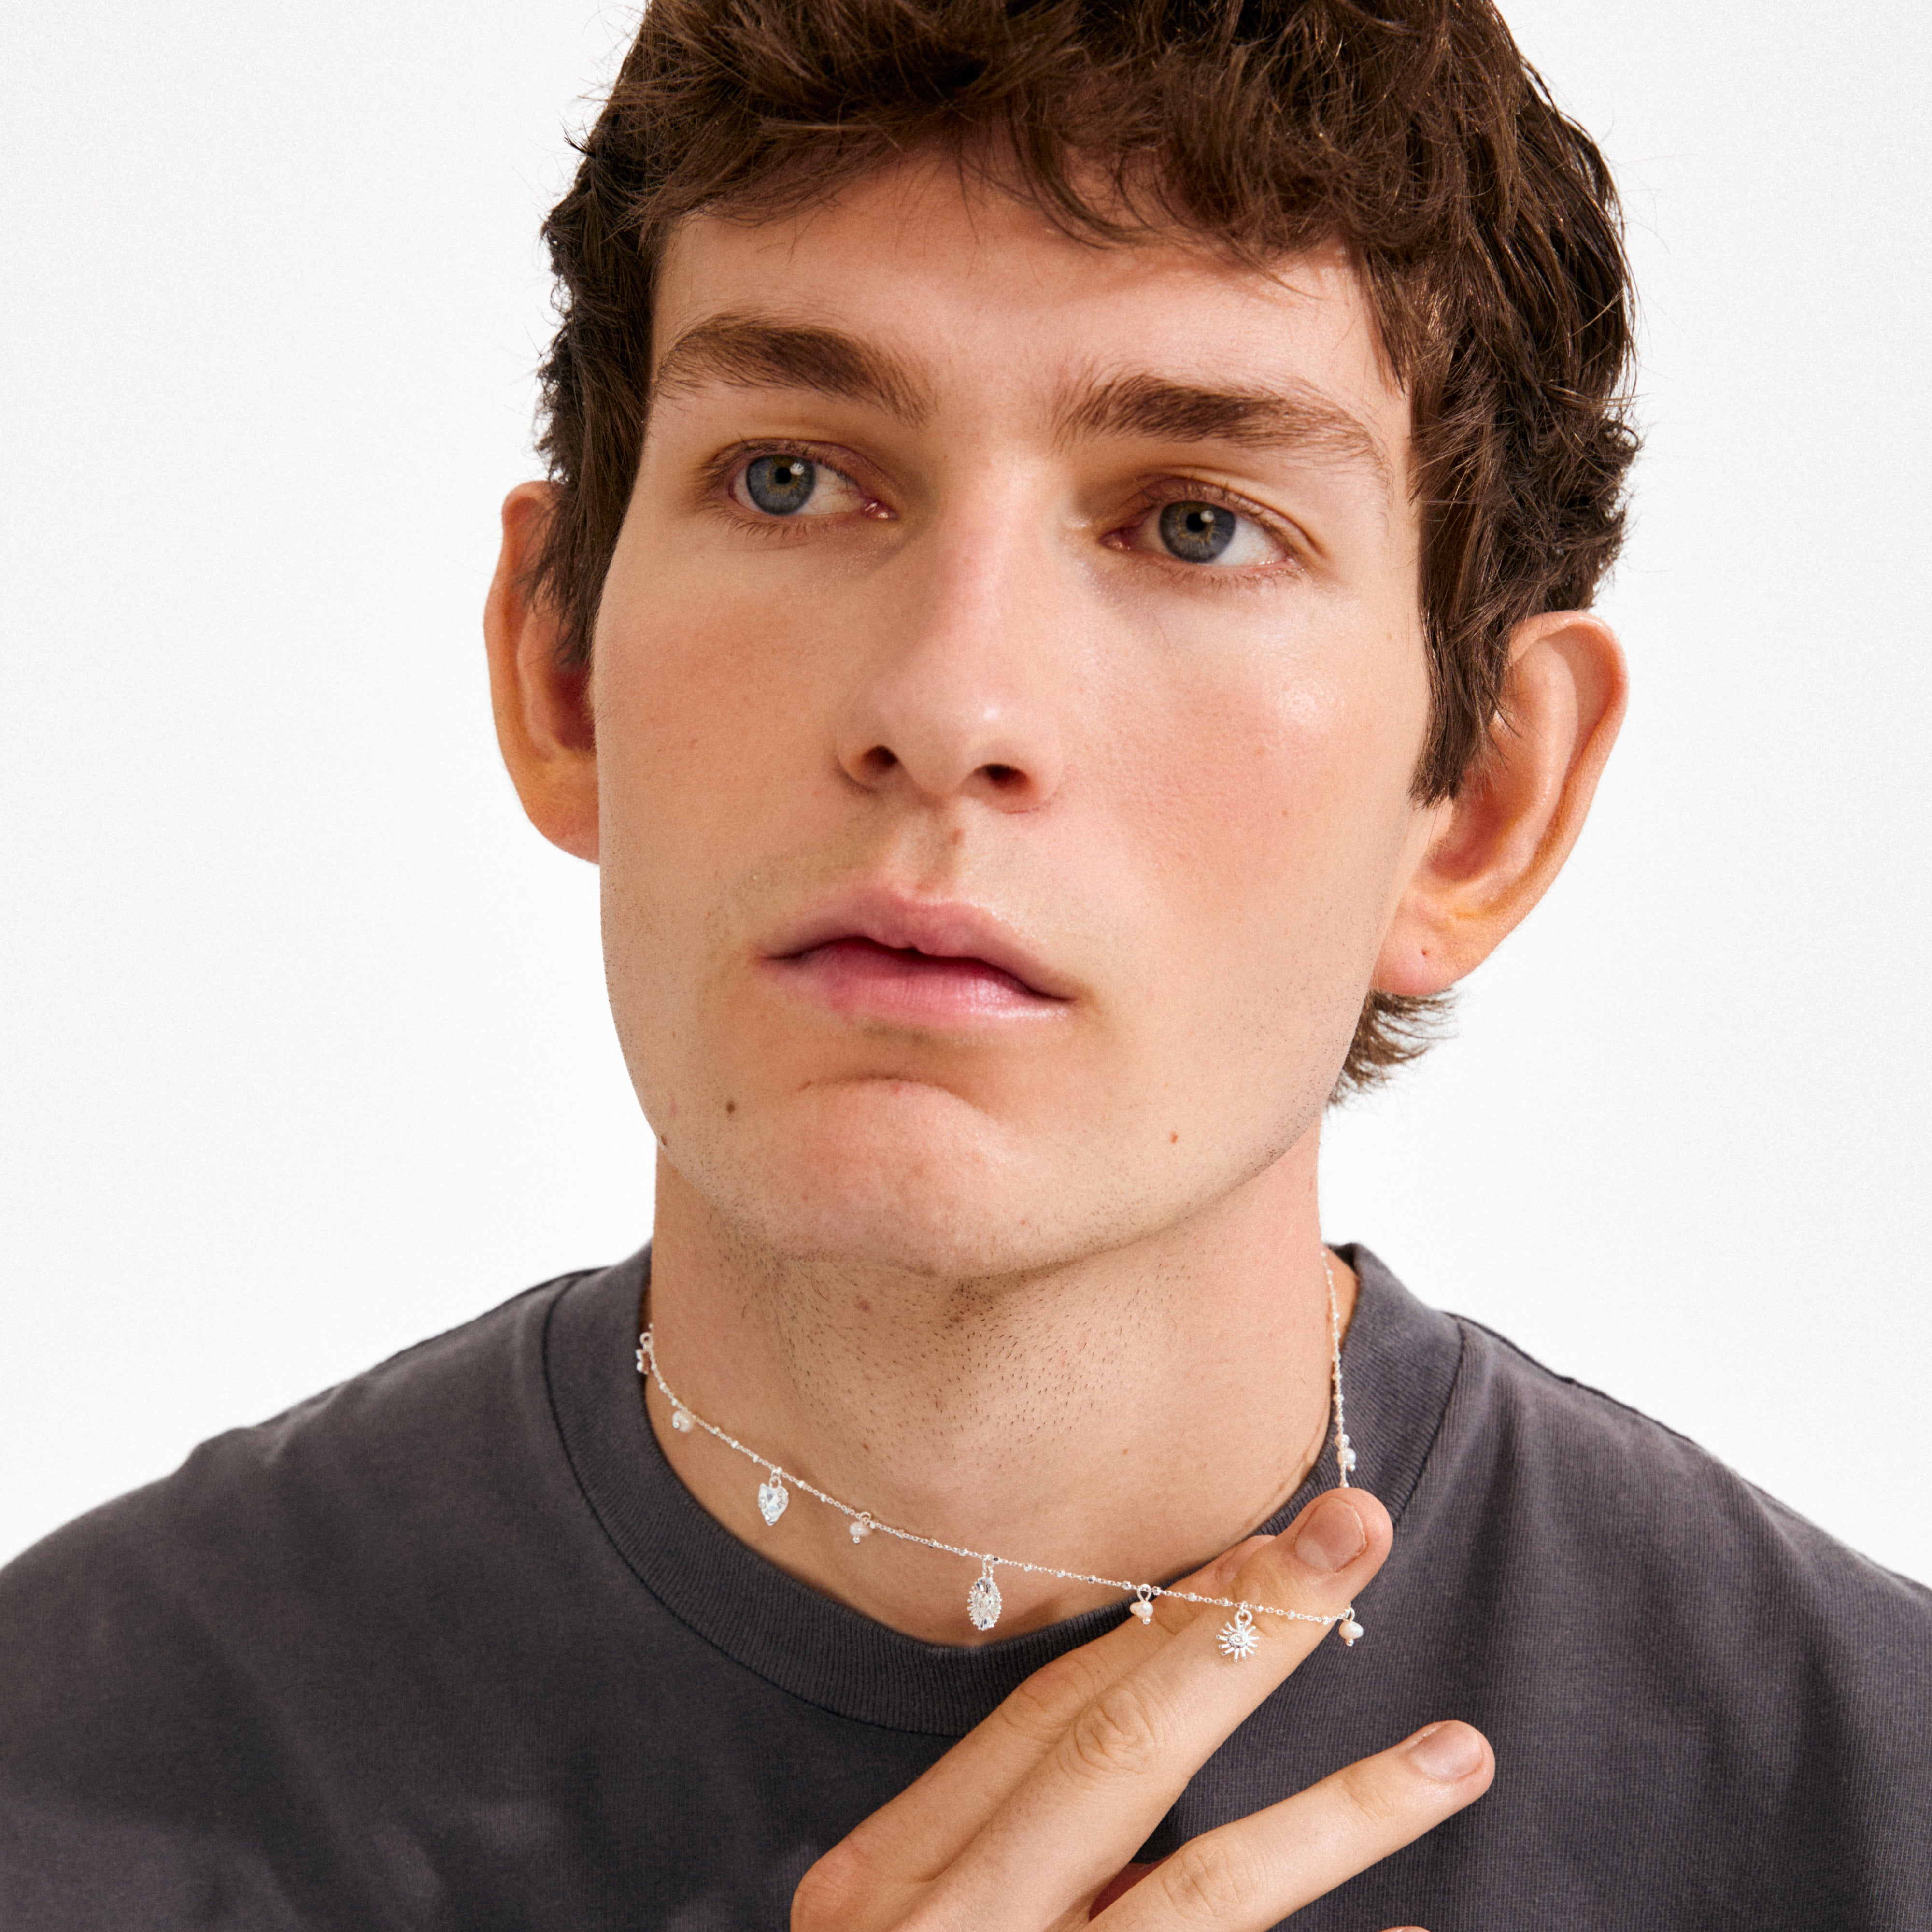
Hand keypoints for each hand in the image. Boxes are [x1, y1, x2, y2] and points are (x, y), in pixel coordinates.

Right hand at [792, 1488, 1490, 1929]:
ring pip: (1203, 1887)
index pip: (1045, 1716)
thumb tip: (1155, 1717)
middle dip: (1243, 1634)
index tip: (1269, 1544)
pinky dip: (1312, 1918)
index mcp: (880, 1890)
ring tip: (1456, 1751)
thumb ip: (999, 1849)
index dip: (1167, 1620)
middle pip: (1115, 1753)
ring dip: (1340, 1810)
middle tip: (1351, 1535)